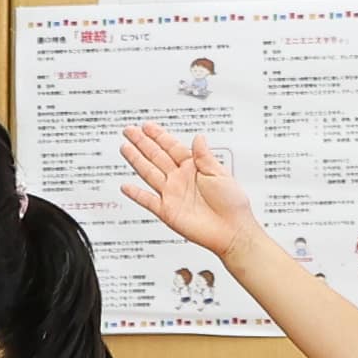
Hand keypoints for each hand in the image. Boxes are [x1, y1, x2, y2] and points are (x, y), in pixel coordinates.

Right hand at [117, 122, 260, 254]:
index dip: (159, 136)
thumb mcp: (220, 174)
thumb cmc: (232, 204)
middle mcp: (180, 179)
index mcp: (193, 168)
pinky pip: (148, 201)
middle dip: (142, 143)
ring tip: (125, 148)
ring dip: (136, 161)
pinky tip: (126, 187)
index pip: (172, 147)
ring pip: (149, 173)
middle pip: (156, 156)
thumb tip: (198, 137)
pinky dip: (136, 194)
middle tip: (129, 131)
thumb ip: (204, 156)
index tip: (146, 126)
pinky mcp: (168, 211)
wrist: (231, 231)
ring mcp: (172, 195)